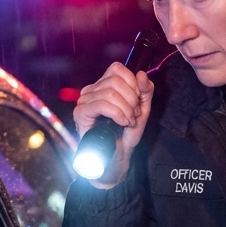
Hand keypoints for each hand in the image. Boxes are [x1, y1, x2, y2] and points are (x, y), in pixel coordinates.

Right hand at [73, 61, 153, 187]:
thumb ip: (145, 91)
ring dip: (125, 109)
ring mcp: (84, 101)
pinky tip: (122, 123)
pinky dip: (117, 114)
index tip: (137, 103)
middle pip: (115, 80)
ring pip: (109, 93)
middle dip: (131, 98)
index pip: (117, 69)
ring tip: (128, 121)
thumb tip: (142, 74)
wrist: (117, 157)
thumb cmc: (126, 134)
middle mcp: (92, 90)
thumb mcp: (142, 110)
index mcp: (104, 85)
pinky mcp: (80, 113)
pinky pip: (101, 105)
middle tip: (133, 115)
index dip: (132, 83)